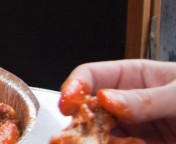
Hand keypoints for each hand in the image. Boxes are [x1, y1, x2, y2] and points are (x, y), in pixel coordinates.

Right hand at [59, 59, 175, 142]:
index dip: (74, 86)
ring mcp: (135, 130)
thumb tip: (106, 99)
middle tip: (76, 131)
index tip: (68, 101)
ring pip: (100, 134)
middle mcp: (128, 104)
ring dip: (95, 139)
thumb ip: (144, 99)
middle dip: (80, 120)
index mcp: (132, 77)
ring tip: (96, 140)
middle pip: (90, 110)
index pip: (92, 76)